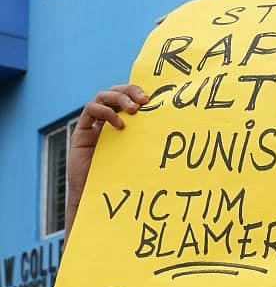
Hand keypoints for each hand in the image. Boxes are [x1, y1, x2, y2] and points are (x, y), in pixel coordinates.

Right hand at [66, 84, 147, 229]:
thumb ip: (151, 144)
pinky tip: (119, 125)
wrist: (96, 197)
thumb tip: (183, 137)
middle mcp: (106, 120)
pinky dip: (105, 112)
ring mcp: (93, 125)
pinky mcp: (81, 132)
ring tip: (133, 110)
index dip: (139, 92)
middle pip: (115, 91)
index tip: (156, 99)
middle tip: (145, 100)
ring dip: (119, 97)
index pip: (129, 97)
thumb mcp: (141, 157)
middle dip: (130, 90)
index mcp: (121, 122)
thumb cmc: (122, 180)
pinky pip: (90, 109)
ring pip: (103, 95)